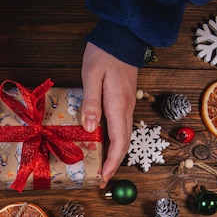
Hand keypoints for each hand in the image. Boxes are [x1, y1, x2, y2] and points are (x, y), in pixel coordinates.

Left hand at [81, 42, 138, 188]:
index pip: (119, 142)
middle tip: (100, 178)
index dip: (112, 163)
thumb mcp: (92, 76)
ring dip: (114, 154)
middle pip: (124, 144)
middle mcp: (126, 109)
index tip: (103, 177)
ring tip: (101, 165)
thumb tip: (90, 129)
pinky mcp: (124, 100)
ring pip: (123, 136)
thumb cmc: (104, 54)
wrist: (122, 37)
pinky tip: (102, 143)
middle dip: (113, 164)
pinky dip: (114, 141)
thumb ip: (92, 103)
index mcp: (118, 106)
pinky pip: (121, 127)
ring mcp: (127, 105)